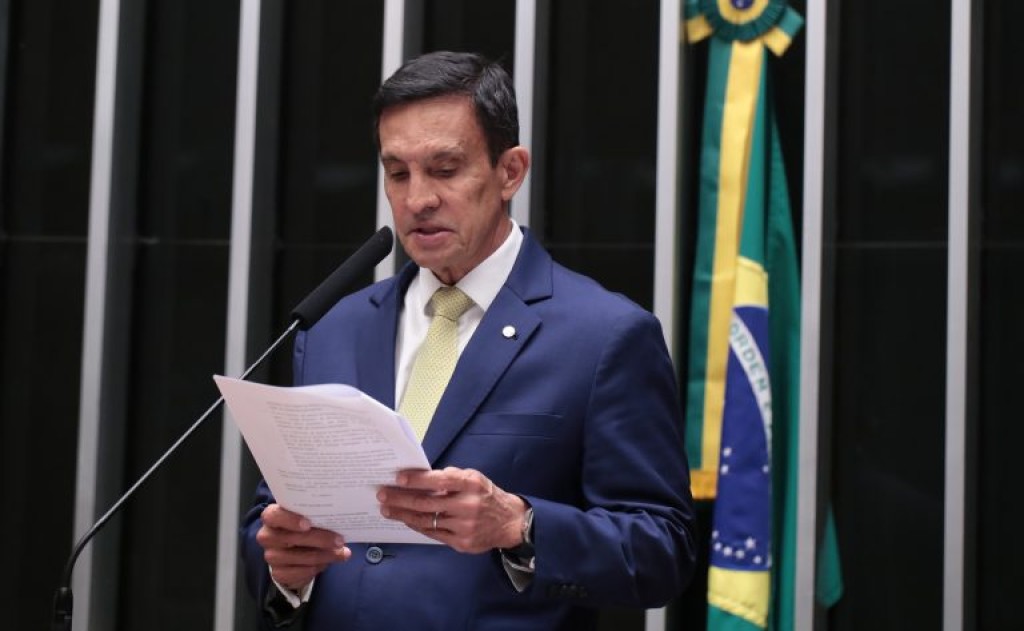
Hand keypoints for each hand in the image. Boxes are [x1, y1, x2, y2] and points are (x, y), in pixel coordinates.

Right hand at [256, 504, 351, 590]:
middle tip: (339, 541)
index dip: (290, 520)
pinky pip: (297, 573)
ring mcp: (271, 556)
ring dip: (322, 556)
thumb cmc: (305, 527)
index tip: (308, 524)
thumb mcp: (309, 517)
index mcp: (272, 516)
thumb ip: (318, 516)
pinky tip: (326, 563)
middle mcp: (267, 536)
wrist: (296, 549)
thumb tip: (340, 520)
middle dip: (318, 539)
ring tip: (340, 553)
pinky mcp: (278, 573)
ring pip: (296, 557)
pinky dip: (315, 569)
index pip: (273, 516)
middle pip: (290, 538)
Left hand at [377, 467, 526, 553]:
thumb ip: (451, 478)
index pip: (439, 480)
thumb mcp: (474, 479)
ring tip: (387, 510)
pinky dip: (417, 526)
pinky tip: (406, 520)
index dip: (417, 479)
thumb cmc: (486, 496)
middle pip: (426, 503)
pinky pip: (433, 534)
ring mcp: (464, 527)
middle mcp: (467, 506)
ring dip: (403, 515)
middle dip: (400, 499)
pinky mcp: (461, 543)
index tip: (398, 478)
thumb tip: (422, 478)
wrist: (509, 523)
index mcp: (471, 485)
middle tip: (382, 495)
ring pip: (426, 521)